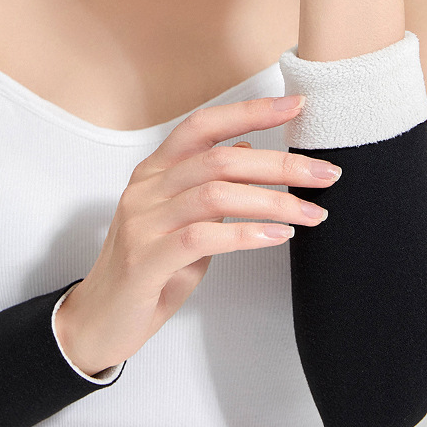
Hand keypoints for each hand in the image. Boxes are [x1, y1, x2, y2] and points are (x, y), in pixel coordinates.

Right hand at [55, 96, 342, 374]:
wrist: (100, 320)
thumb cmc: (146, 273)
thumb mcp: (180, 222)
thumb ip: (207, 186)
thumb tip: (246, 148)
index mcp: (153, 173)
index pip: (203, 126)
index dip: (250, 112)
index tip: (297, 106)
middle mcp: (145, 190)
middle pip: (219, 159)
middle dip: (280, 165)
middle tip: (326, 174)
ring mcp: (142, 223)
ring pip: (215, 195)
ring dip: (273, 202)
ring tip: (312, 214)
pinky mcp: (145, 259)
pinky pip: (202, 237)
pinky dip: (246, 234)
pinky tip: (276, 236)